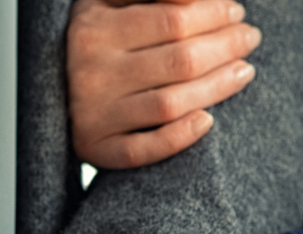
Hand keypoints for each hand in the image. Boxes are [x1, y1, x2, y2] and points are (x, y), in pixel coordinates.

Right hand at [68, 0, 261, 169]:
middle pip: (179, 61)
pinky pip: (143, 150)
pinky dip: (180, 137)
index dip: (214, 14)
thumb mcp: (111, 0)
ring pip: (169, 104)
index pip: (173, 19)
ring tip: (243, 70)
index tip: (235, 11)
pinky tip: (208, 121)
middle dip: (225, 46)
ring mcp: (93, 114)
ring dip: (217, 88)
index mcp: (93, 28)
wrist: (52, 82)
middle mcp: (90, 72)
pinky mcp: (96, 149)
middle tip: (249, 38)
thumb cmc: (96, 36)